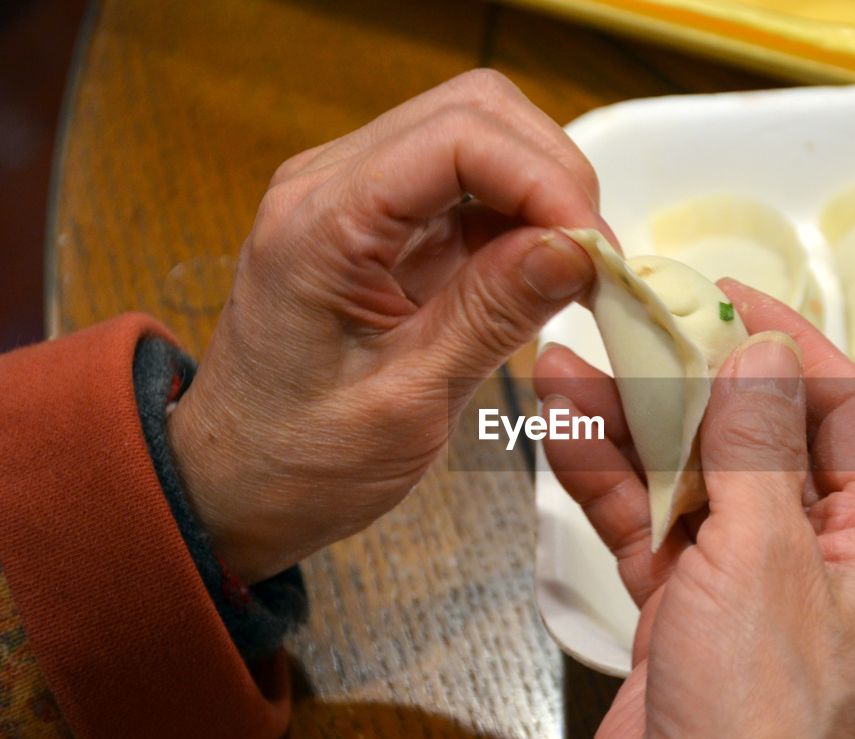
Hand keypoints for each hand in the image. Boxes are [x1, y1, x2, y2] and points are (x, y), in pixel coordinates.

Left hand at [167, 69, 612, 583]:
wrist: (236, 485)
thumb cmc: (296, 459)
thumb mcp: (406, 400)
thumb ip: (492, 314)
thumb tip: (576, 251)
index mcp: (321, 223)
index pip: (458, 138)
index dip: (545, 182)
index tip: (595, 253)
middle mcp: (333, 186)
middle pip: (475, 114)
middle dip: (553, 177)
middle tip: (595, 262)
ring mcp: (359, 200)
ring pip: (480, 140)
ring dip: (543, 195)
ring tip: (579, 272)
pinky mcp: (385, 228)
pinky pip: (470, 191)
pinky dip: (523, 221)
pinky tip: (547, 275)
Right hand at [534, 280, 854, 738]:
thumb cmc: (764, 734)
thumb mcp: (766, 563)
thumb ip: (761, 448)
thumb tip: (767, 354)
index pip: (846, 409)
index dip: (784, 342)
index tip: (723, 294)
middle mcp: (829, 556)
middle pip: (759, 435)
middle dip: (688, 380)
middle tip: (632, 319)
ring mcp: (756, 584)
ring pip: (695, 476)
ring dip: (633, 424)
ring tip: (568, 363)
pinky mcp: (694, 610)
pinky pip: (655, 525)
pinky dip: (611, 482)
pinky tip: (565, 431)